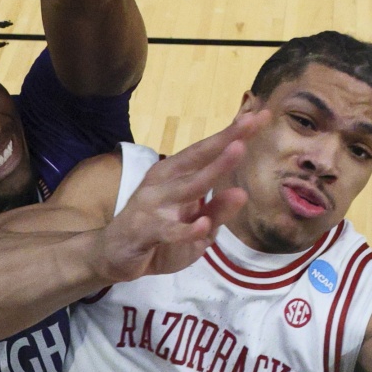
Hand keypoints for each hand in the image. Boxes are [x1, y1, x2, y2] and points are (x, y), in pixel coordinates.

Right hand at [89, 114, 265, 281]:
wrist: (112, 256)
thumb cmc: (157, 234)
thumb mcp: (196, 227)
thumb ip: (217, 211)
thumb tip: (242, 193)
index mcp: (175, 175)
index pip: (207, 151)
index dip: (232, 134)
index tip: (259, 115)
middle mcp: (164, 182)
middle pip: (200, 157)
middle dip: (228, 138)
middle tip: (254, 120)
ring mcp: (153, 205)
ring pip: (188, 186)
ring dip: (214, 168)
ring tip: (238, 150)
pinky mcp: (145, 231)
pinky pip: (168, 230)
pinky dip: (184, 229)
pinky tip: (201, 225)